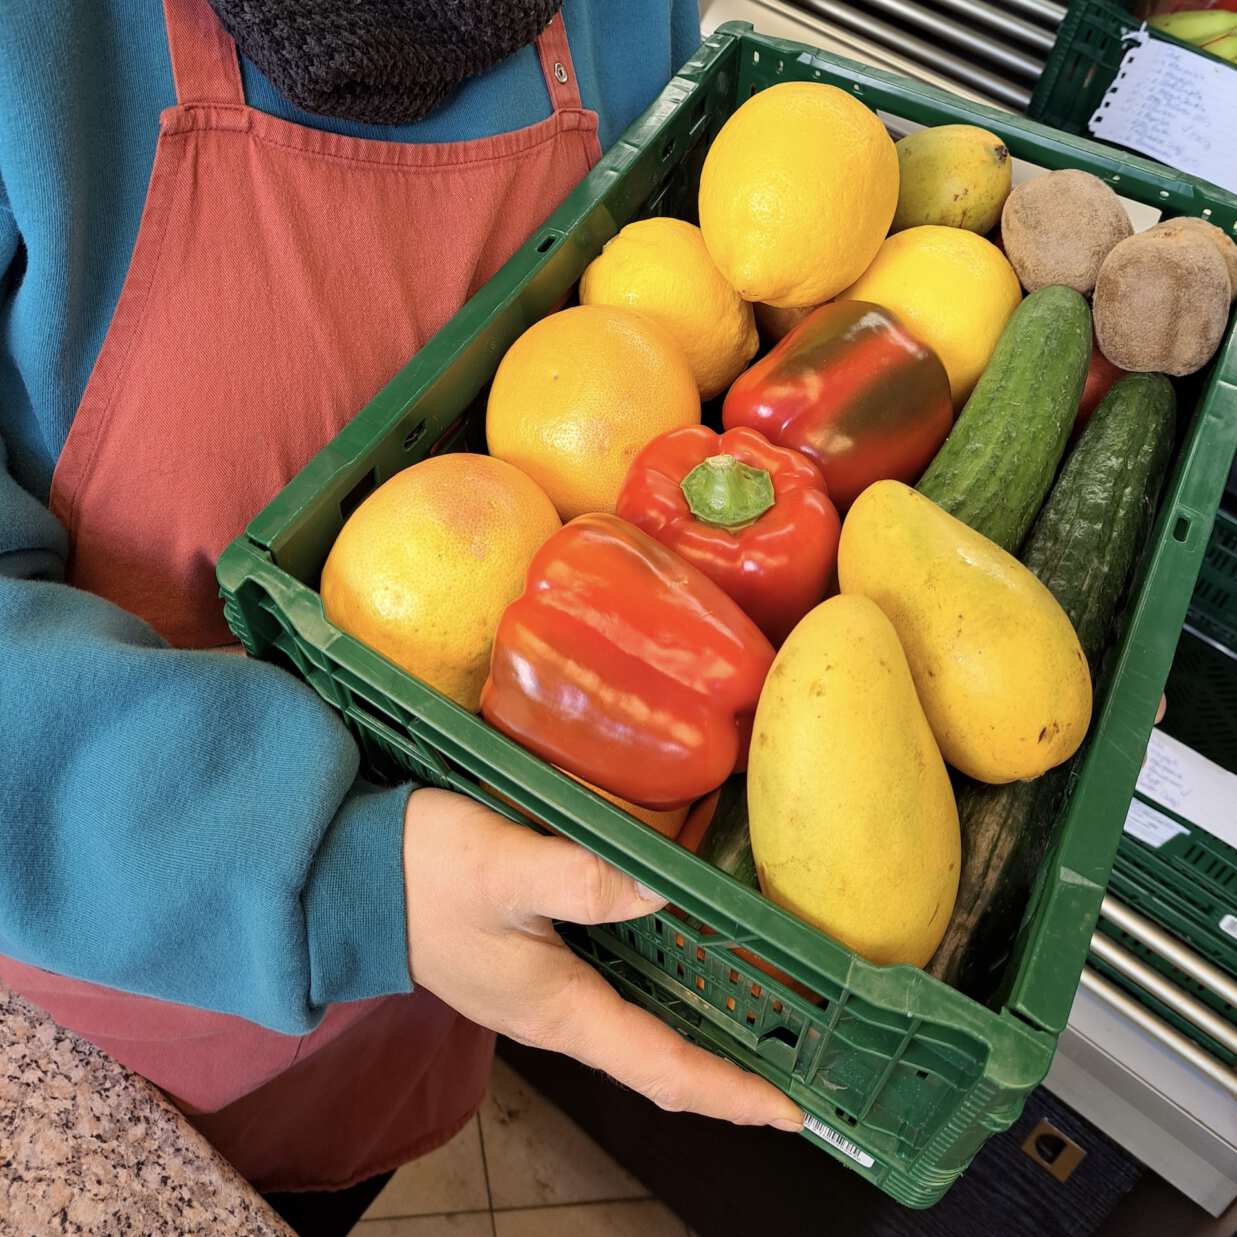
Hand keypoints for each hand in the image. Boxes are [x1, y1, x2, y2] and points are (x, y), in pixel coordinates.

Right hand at [403, 787, 803, 1130]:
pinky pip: (614, 1002)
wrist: (348, 876)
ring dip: (696, 1042)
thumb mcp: (506, 867)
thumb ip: (585, 880)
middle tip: (793, 1075)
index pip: (660, 1067)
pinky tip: (682, 970)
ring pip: (636, 1035)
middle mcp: (556, 1016)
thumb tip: (666, 893)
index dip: (729, 1092)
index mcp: (559, 1008)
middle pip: (656, 1063)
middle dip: (725, 1077)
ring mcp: (540, 996)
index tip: (791, 1113)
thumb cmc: (423, 872)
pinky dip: (660, 1002)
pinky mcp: (530, 968)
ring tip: (756, 1032)